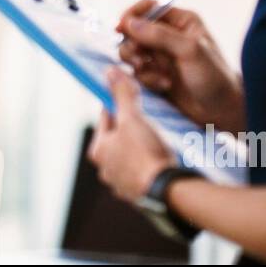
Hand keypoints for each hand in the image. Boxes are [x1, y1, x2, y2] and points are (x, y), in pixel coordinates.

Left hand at [87, 67, 175, 201]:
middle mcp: (106, 169)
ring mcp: (122, 183)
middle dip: (130, 126)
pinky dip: (149, 163)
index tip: (128, 93)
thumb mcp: (132, 118)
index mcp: (98, 150)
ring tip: (156, 135)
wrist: (166, 190)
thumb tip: (110, 72)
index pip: (105, 118)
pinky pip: (143, 171)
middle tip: (146, 114)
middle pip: (117, 138)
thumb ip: (122, 95)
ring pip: (130, 156)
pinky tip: (161, 156)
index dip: (118, 102)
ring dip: (140, 145)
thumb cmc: (144, 153)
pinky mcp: (139, 194)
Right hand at [116, 0, 244, 131]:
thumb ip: (159, 35)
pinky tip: (165, 85)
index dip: (131, 15)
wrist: (221, 111)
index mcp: (181, 21)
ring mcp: (161, 56)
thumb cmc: (214, 77)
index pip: (147, 7)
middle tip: (140, 60)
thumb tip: (129, 23)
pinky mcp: (155, 74)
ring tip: (157, 76)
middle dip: (132, 45)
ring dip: (139, 64)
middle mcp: (168, 36)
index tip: (120, 28)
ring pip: (132, 51)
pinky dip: (147, 79)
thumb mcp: (189, 51)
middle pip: (134, 30)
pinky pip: (138, 72)